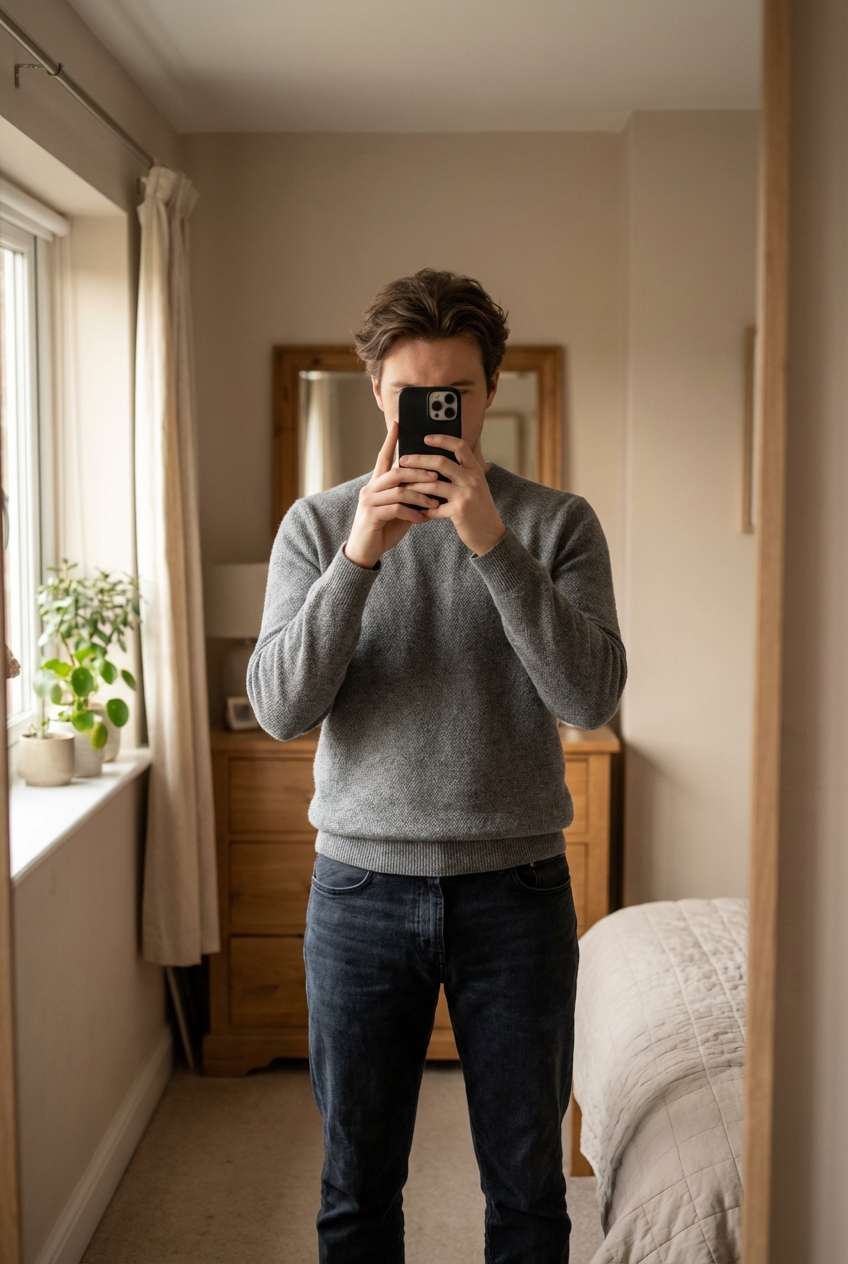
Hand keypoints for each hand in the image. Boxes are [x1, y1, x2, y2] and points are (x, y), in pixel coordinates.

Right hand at [344, 423, 442, 569]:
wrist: (365, 552)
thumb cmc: (383, 529)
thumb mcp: (399, 510)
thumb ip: (410, 496)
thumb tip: (430, 487)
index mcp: (376, 484)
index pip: (383, 457)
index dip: (390, 441)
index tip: (399, 424)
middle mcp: (370, 488)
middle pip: (396, 471)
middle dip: (418, 472)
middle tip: (436, 475)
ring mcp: (369, 501)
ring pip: (398, 490)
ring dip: (419, 495)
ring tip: (435, 502)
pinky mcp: (371, 515)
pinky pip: (396, 509)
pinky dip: (412, 513)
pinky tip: (423, 518)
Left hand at [399, 436, 505, 556]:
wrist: (491, 533)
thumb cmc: (478, 509)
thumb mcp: (475, 486)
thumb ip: (460, 474)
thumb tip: (433, 463)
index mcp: (475, 470)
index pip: (460, 446)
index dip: (442, 439)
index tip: (426, 438)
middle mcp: (472, 479)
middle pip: (441, 462)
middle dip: (418, 460)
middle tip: (403, 460)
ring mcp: (466, 495)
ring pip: (433, 484)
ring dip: (414, 485)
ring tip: (402, 486)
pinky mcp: (459, 511)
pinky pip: (434, 508)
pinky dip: (422, 510)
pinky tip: (414, 511)